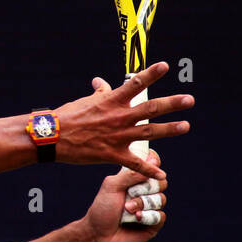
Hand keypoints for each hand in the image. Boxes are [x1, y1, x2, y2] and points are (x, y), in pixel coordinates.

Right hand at [54, 62, 191, 178]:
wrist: (53, 137)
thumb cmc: (68, 116)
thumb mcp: (85, 101)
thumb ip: (99, 92)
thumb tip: (101, 81)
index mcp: (112, 101)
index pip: (135, 83)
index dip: (152, 73)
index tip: (166, 66)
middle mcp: (119, 117)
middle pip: (151, 108)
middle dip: (172, 104)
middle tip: (189, 100)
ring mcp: (118, 136)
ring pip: (150, 132)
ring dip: (170, 130)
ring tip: (186, 126)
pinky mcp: (113, 154)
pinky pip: (135, 164)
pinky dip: (150, 170)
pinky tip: (162, 175)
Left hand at [81, 148, 167, 241]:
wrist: (98, 236)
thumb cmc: (102, 209)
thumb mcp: (112, 186)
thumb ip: (131, 174)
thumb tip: (154, 162)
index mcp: (133, 180)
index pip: (152, 167)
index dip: (154, 164)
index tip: (151, 163)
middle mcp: (144, 193)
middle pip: (161, 182)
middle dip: (147, 187)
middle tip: (131, 193)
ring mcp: (149, 209)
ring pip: (161, 199)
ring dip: (143, 203)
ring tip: (128, 209)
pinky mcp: (153, 224)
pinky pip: (160, 216)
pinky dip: (147, 216)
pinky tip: (136, 219)